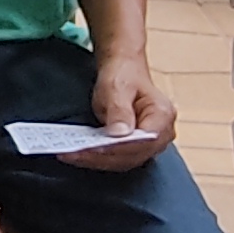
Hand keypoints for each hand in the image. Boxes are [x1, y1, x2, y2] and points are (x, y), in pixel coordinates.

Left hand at [70, 53, 179, 171]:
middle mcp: (162, 133)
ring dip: (97, 160)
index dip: (120, 148)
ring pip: (124, 161)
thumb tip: (120, 134)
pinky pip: (118, 158)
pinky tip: (78, 154)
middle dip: (103, 157)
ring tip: (71, 155)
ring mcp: (150, 144)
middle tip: (74, 154)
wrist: (123, 71)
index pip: (145, 141)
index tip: (96, 148)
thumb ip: (119, 110)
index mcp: (162, 115)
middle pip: (134, 155)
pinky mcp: (136, 148)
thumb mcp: (117, 88)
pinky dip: (98, 158)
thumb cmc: (123, 76)